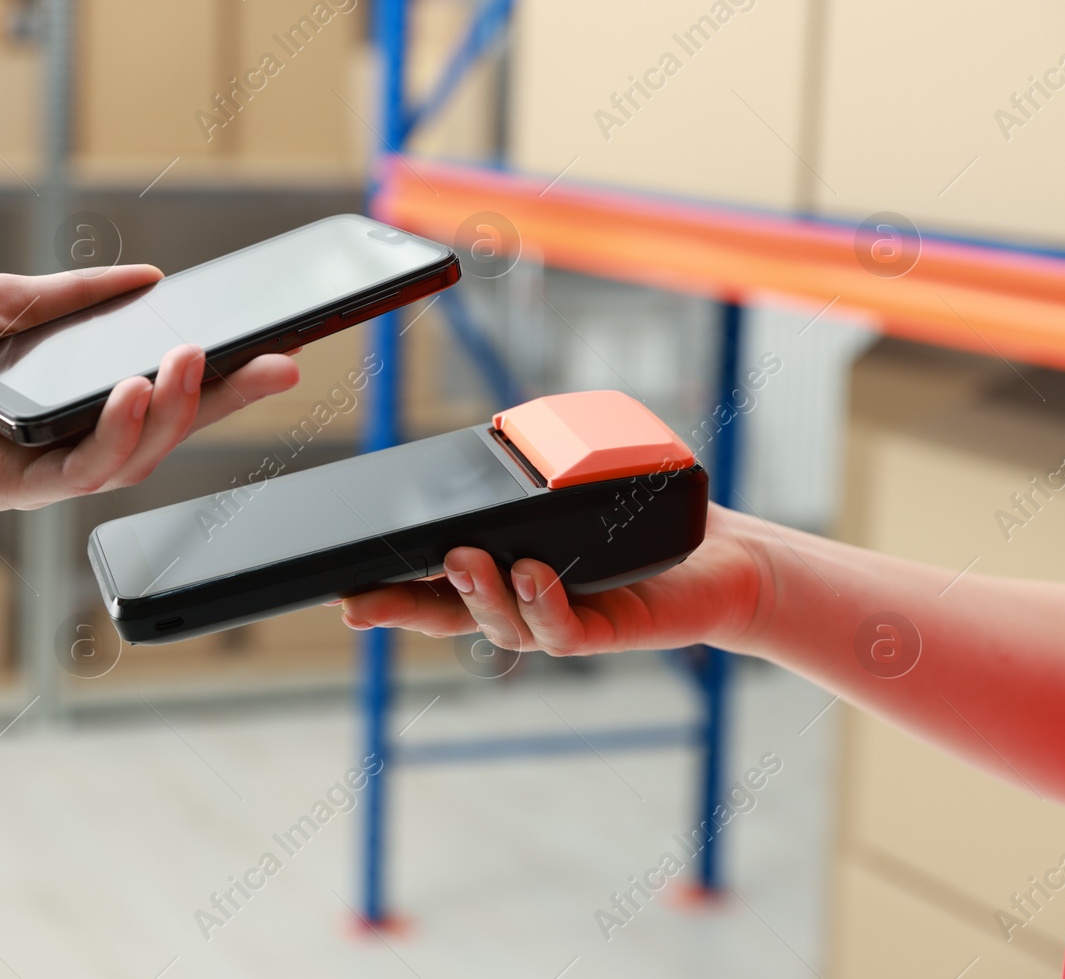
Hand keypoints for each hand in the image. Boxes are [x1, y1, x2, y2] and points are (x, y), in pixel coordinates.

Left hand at [0, 266, 298, 519]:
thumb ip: (71, 297)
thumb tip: (147, 279)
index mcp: (64, 395)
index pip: (154, 383)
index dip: (213, 369)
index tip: (263, 342)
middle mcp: (65, 436)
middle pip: (165, 423)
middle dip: (228, 398)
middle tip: (280, 364)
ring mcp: (45, 468)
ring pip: (138, 452)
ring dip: (176, 408)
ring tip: (196, 360)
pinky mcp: (17, 490)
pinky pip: (87, 469)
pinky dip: (120, 430)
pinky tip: (134, 390)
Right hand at [340, 504, 772, 655]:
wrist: (721, 555)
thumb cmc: (641, 518)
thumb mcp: (577, 483)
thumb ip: (534, 469)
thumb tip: (502, 433)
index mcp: (501, 569)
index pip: (431, 581)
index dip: (387, 587)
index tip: (343, 587)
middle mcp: (519, 603)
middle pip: (445, 614)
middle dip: (399, 611)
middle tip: (361, 600)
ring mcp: (556, 621)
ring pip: (499, 623)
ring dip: (475, 593)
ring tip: (462, 557)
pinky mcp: (603, 632)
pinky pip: (561, 627)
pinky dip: (540, 601)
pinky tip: (533, 571)